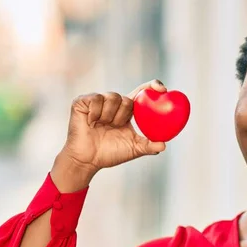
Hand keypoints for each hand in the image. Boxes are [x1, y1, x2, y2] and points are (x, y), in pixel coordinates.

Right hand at [52, 80, 167, 189]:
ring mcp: (98, 101)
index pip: (142, 92)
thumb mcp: (133, 149)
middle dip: (123, 116)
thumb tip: (164, 145)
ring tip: (102, 126)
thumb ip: (149, 145)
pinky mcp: (83, 101)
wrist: (87, 160)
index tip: (161, 88)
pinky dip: (96, 113)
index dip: (152, 86)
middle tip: (115, 127)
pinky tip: (91, 122)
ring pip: (113, 97)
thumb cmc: (110, 154)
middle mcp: (114, 103)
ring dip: (110, 115)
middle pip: (127, 99)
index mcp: (127, 111)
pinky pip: (96, 99)